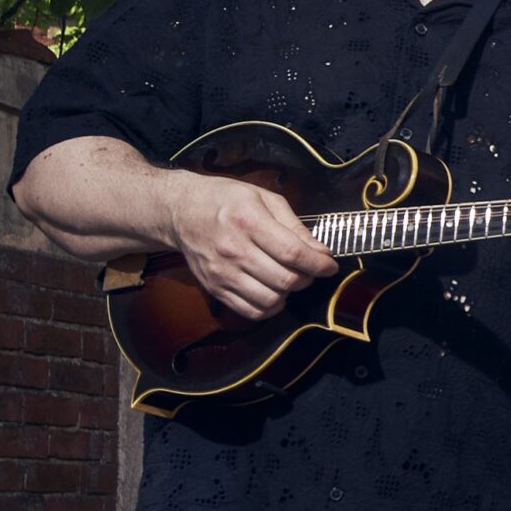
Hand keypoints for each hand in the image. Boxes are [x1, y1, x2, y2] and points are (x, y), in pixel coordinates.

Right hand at [164, 172, 338, 319]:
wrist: (180, 211)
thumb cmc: (225, 200)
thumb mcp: (264, 198)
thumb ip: (295, 226)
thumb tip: (321, 251)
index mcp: (248, 221)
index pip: (293, 253)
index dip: (319, 264)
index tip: (330, 265)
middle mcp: (233, 249)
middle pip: (284, 279)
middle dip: (308, 278)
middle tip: (310, 270)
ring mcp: (221, 272)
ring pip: (270, 300)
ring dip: (289, 294)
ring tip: (290, 279)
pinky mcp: (213, 288)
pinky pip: (249, 311)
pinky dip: (269, 307)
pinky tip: (273, 291)